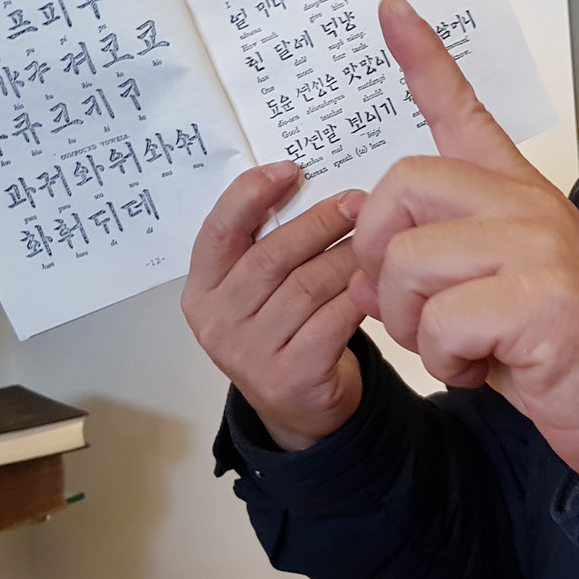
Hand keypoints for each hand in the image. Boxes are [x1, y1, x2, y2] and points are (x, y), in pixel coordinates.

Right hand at [183, 161, 366, 450]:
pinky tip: (375, 281)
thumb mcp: (257, 289)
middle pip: (272, 256)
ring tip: (375, 238)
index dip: (251, 195)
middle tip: (357, 201)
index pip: (218, 232)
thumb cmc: (283, 331)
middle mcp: (218, 322)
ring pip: (308, 286)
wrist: (298, 408)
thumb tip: (306, 182)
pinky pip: (333, 320)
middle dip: (320, 222)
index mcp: (202, 290)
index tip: (290, 170)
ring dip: (347, 256)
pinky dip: (359, 296)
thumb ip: (266, 244)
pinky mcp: (290, 377)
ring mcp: (250, 353)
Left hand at [349, 0, 578, 478]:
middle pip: (401, 186)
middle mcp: (528, 206)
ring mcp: (539, 247)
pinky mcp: (541, 300)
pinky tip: (483, 370)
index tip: (389, 8)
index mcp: (519, 195)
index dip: (422, 59)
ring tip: (456, 349)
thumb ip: (433, 270)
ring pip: (409, 263)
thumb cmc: (563, 354)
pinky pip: (440, 323)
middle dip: (379, 256)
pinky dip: (444, 363)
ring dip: (410, 326)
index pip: (463, 111)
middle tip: (406, 307)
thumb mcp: (494, 296)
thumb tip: (363, 279)